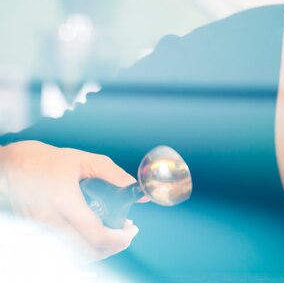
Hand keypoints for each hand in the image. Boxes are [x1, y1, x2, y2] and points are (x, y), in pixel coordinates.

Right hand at [0, 140, 138, 259]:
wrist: (15, 165)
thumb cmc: (50, 161)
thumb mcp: (86, 160)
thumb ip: (114, 174)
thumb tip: (136, 188)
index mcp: (63, 200)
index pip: (95, 232)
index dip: (118, 237)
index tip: (132, 229)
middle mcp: (49, 219)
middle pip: (87, 251)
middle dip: (113, 247)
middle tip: (126, 234)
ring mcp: (40, 229)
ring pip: (75, 255)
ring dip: (99, 250)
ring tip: (113, 234)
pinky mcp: (35, 233)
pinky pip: (64, 251)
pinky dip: (83, 248)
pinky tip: (93, 235)